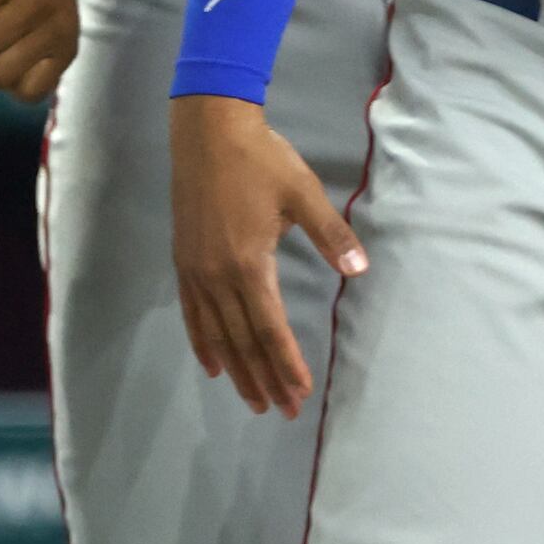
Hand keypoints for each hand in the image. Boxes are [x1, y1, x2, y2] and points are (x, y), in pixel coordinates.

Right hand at [171, 93, 363, 415]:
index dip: (286, 364)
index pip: (270, 329)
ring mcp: (196, 271)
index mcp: (249, 263)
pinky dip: (203, 343)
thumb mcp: (304, 193)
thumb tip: (360, 267)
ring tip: (252, 400)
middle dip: (264, 379)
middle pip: (243, 341)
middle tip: (281, 412)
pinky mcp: (184, 262)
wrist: (207, 132)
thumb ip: (331, 234)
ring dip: (236, 371)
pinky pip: (192, 314)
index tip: (300, 394)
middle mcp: (217, 276)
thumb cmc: (261, 159)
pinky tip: (213, 365)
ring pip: (216, 334)